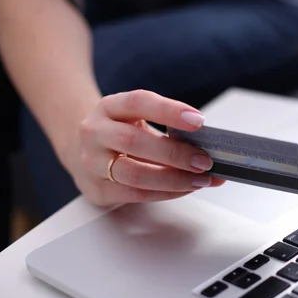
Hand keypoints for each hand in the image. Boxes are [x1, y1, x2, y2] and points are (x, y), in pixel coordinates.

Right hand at [67, 90, 224, 206]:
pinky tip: (185, 189)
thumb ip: (169, 131)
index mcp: (109, 107)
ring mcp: (92, 162)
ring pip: (134, 173)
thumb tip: (214, 150)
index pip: (138, 102)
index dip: (169, 111)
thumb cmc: (121, 133)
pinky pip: (135, 194)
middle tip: (205, 160)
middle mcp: (95, 132)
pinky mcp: (97, 189)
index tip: (199, 121)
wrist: (82, 150)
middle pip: (134, 141)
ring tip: (201, 180)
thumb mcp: (137, 121)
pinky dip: (166, 193)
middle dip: (175, 153)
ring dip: (174, 179)